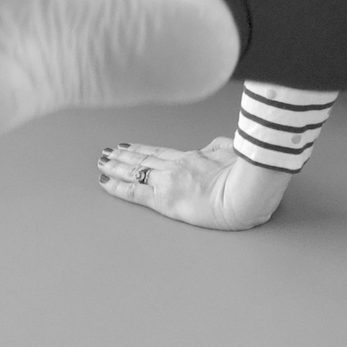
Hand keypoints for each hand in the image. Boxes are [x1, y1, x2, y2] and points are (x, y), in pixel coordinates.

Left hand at [97, 137, 289, 229]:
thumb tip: (213, 148)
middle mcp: (174, 167)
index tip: (126, 147)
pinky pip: (135, 192)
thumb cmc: (244, 174)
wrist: (244, 193)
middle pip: (142, 159)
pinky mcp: (164, 200)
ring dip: (116, 167)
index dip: (140, 150)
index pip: (157, 153)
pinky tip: (105, 181)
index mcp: (190, 157)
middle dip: (122, 157)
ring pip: (134, 171)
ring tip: (102, 162)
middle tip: (106, 153)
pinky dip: (118, 186)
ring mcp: (167, 182)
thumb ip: (216, 150)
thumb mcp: (228, 153)